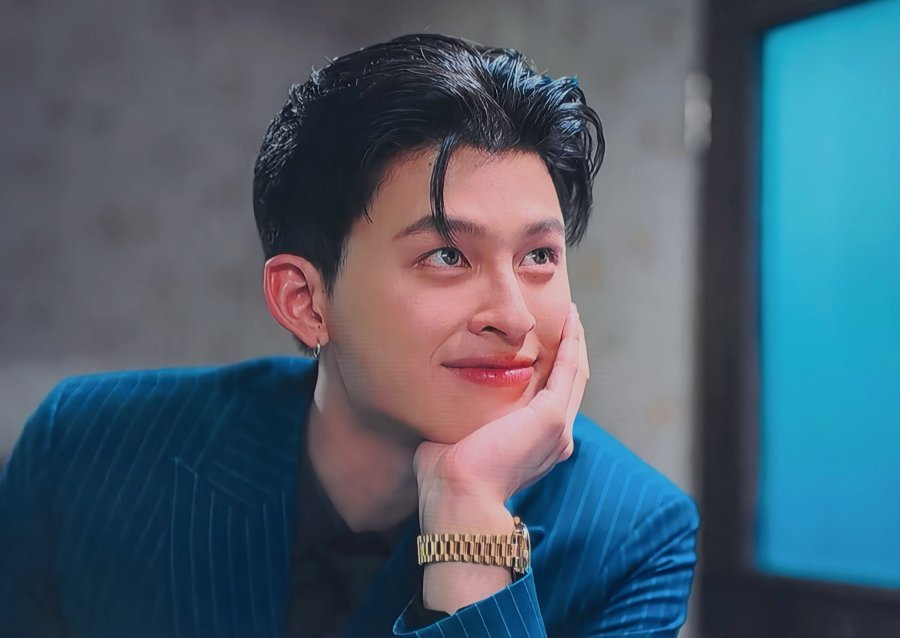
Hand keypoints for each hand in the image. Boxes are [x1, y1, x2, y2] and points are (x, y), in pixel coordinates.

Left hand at [414, 302, 589, 507]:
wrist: (458, 497)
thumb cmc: (446, 477)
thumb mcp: (457, 437)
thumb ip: (458, 417)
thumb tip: (437, 401)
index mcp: (535, 446)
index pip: (550, 399)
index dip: (552, 370)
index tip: (546, 344)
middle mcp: (554, 439)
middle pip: (569, 384)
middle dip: (570, 349)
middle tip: (568, 320)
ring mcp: (556, 428)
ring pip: (574, 374)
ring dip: (575, 341)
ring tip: (572, 315)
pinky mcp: (550, 417)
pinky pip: (568, 370)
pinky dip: (571, 343)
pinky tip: (569, 320)